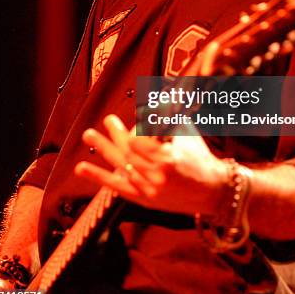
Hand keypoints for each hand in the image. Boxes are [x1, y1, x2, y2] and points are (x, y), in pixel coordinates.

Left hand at [75, 115, 226, 216]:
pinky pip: (117, 187)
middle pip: (128, 152)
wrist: (212, 191)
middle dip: (115, 134)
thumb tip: (157, 94)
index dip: (137, 129)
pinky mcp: (144, 199)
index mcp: (168, 159)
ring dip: (103, 149)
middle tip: (109, 119)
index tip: (140, 120)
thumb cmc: (200, 157)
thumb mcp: (187, 132)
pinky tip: (82, 168)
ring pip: (120, 166)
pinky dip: (98, 177)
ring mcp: (148, 190)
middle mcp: (156, 176)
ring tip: (88, 134)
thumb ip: (170, 115)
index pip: (139, 141)